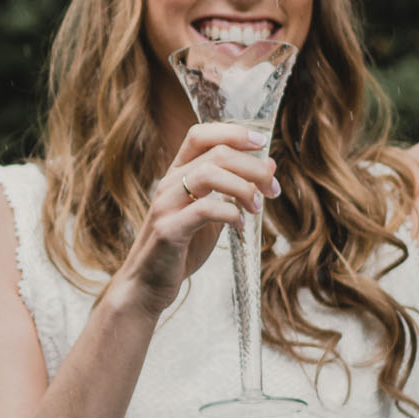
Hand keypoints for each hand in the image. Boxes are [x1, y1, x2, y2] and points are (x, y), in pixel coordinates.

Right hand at [106, 124, 279, 322]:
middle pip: (216, 153)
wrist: (146, 285)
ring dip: (243, 187)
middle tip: (272, 188)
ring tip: (257, 207)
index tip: (261, 142)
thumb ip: (234, 190)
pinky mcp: (168, 230)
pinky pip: (205, 209)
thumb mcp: (212, 215)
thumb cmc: (179, 249)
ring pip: (209, 174)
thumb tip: (268, 164)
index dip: (233, 132)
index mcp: (177, 175)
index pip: (200, 134)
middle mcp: (169, 183)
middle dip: (253, 167)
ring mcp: (166, 205)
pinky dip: (231, 213)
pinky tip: (240, 226)